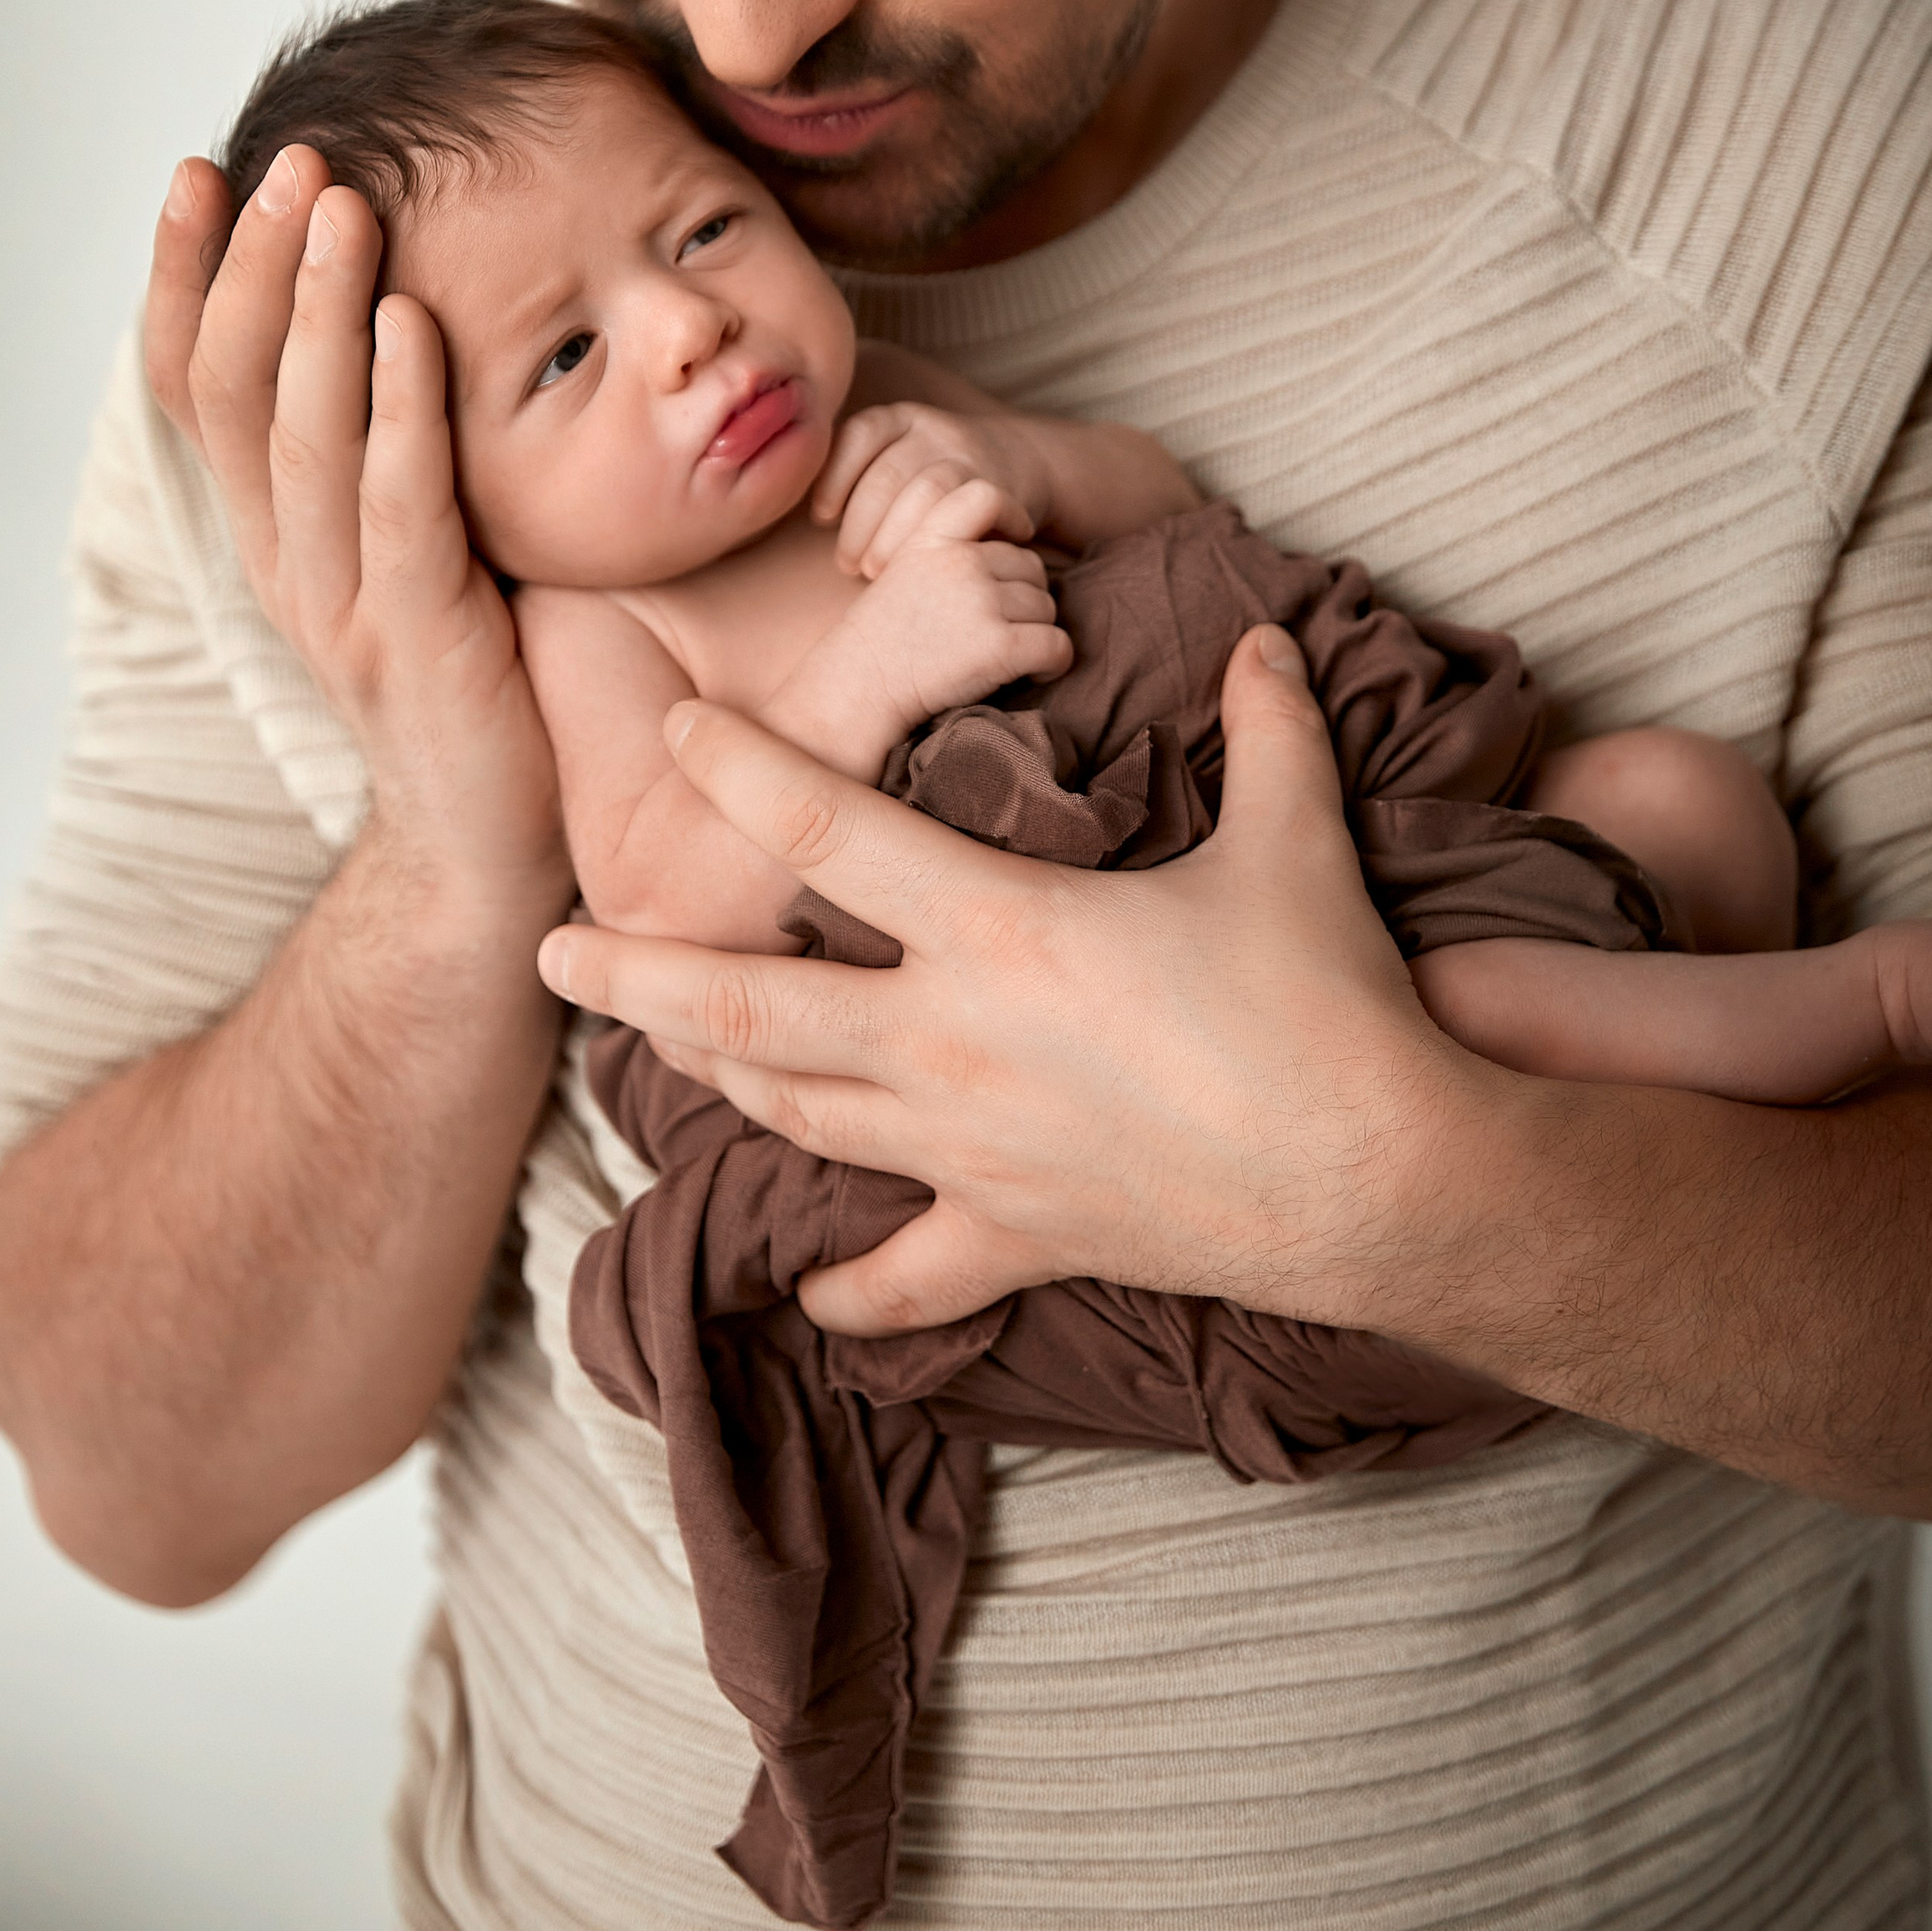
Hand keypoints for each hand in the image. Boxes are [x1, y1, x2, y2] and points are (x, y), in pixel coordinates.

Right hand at [145, 149, 568, 903]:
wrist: (491, 850)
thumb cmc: (472, 678)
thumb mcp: (407, 546)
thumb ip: (388, 447)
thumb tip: (398, 305)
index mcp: (272, 535)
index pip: (196, 387)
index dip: (185, 279)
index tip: (198, 172)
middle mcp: (286, 563)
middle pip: (236, 393)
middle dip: (252, 267)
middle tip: (286, 160)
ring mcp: (346, 607)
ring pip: (304, 437)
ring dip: (317, 312)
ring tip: (339, 206)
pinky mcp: (424, 641)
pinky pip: (401, 508)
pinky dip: (400, 411)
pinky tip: (409, 324)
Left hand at [539, 628, 1485, 1335]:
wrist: (1381, 1180)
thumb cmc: (1325, 1004)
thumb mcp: (1290, 842)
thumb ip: (1268, 728)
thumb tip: (1264, 639)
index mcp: (999, 930)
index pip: (832, 833)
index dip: (743, 770)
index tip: (674, 729)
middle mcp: (953, 1043)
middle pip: (753, 1006)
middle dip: (638, 977)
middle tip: (550, 954)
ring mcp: (972, 1153)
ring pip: (801, 1120)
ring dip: (721, 1085)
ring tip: (664, 1058)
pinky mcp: (1019, 1237)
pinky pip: (908, 1278)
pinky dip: (852, 1291)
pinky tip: (810, 1292)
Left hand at [813, 400, 1055, 575]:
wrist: (1020, 460)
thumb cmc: (933, 477)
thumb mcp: (897, 455)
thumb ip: (858, 475)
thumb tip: (803, 514)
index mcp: (900, 417)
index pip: (859, 436)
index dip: (834, 478)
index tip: (822, 519)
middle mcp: (934, 429)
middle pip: (887, 473)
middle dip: (860, 526)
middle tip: (847, 564)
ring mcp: (969, 456)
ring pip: (925, 493)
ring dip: (892, 540)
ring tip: (872, 571)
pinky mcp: (997, 487)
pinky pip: (961, 513)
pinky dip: (930, 542)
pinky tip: (913, 562)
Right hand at [826, 478, 1072, 738]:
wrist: (858, 692)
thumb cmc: (882, 642)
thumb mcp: (900, 572)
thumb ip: (945, 551)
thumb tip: (1013, 550)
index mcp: (930, 539)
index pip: (984, 496)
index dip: (1012, 514)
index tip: (1018, 537)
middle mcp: (959, 562)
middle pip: (1030, 566)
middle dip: (1023, 597)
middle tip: (995, 628)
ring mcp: (981, 602)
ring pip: (1046, 607)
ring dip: (1035, 632)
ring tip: (1003, 654)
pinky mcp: (1000, 646)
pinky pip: (1057, 645)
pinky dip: (1054, 661)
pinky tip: (1033, 671)